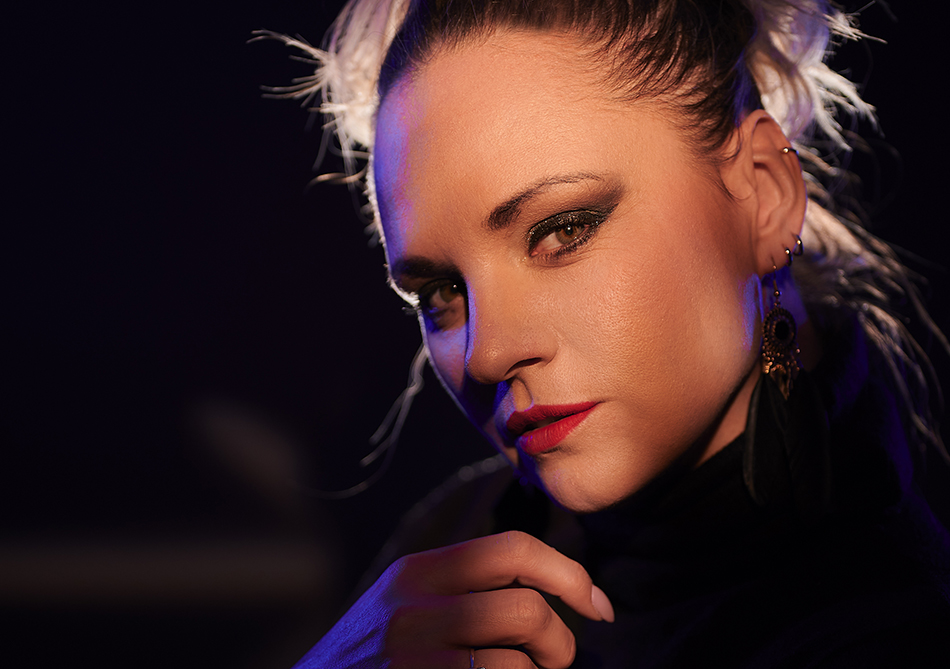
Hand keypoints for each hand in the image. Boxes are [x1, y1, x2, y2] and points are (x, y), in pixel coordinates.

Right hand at [293, 531, 613, 668]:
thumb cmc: (371, 662)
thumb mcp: (405, 608)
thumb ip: (464, 589)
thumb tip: (552, 590)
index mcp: (418, 571)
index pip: (512, 549)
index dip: (569, 574)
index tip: (598, 604)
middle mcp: (412, 607)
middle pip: (526, 608)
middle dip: (561, 642)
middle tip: (553, 662)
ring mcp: (410, 655)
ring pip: (519, 662)